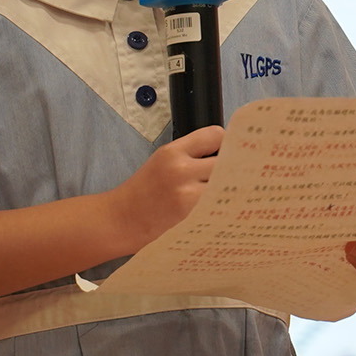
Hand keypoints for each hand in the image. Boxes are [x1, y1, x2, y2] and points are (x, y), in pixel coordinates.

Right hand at [107, 125, 222, 250]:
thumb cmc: (144, 193)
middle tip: (233, 175)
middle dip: (232, 168)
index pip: (215, 135)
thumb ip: (192, 155)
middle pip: (228, 161)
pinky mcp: (193, 217)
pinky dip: (223, 207)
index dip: (225, 143)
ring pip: (227, 186)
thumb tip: (229, 154)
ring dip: (229, 190)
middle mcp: (181, 171)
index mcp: (172, 152)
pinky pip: (220, 207)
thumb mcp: (162, 162)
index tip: (229, 152)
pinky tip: (219, 208)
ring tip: (224, 193)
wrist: (121, 220)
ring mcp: (188, 196)